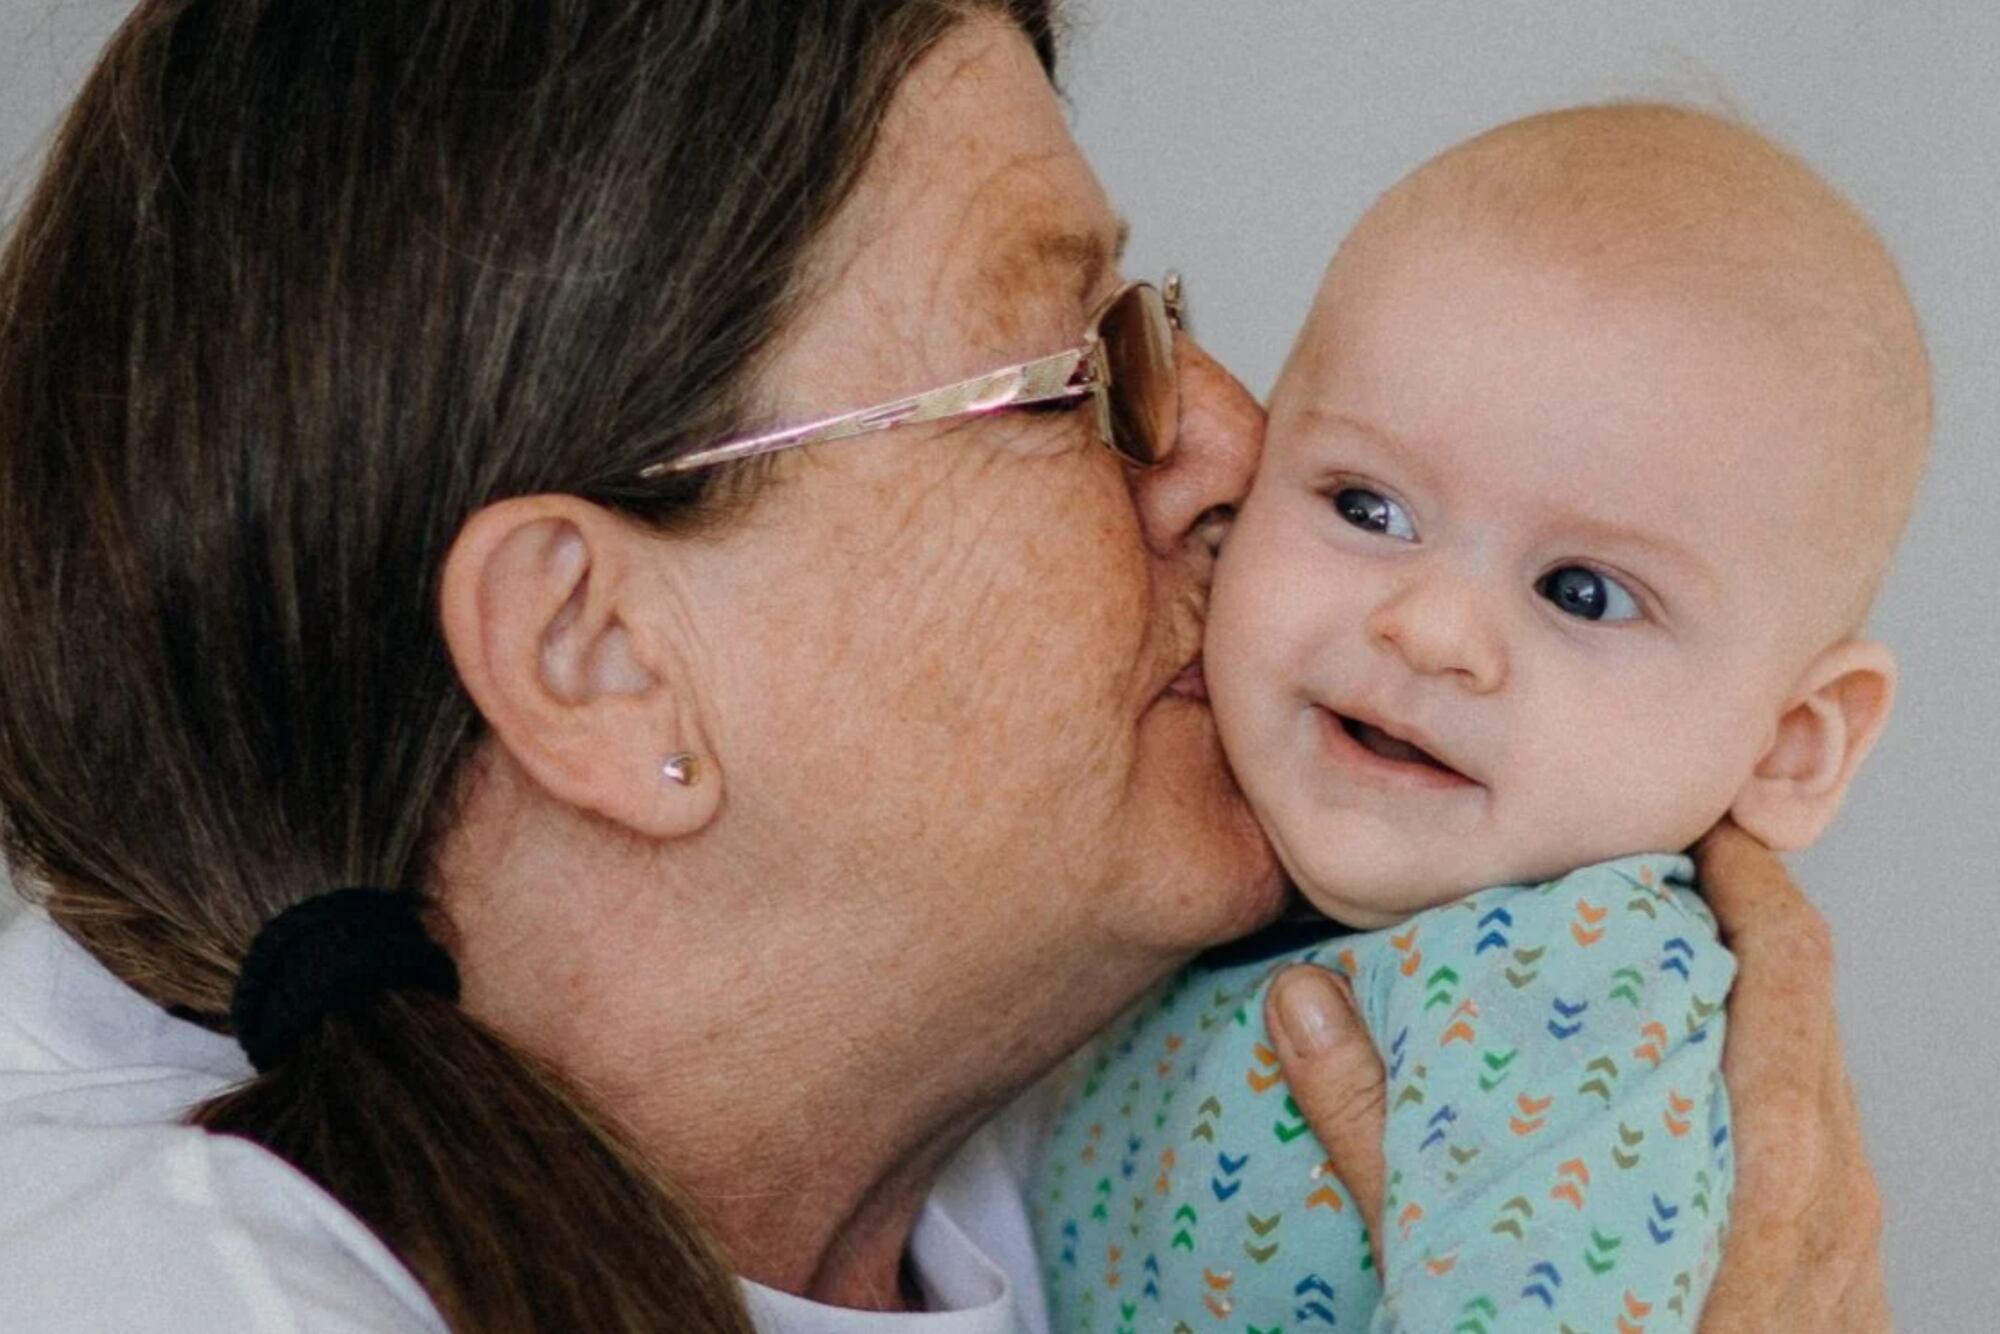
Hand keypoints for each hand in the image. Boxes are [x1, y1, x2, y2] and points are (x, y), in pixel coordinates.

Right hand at [1267, 822, 1890, 1330]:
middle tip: (1640, 890)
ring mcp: (1846, 1252)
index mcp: (1775, 1159)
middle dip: (1729, 932)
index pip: (1788, 957)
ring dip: (1742, 1018)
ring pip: (1813, 1084)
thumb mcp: (1467, 1283)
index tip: (1687, 821)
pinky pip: (1814, 1157)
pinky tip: (1672, 1123)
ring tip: (1648, 991)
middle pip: (1804, 1006)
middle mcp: (1832, 1191)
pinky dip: (1753, 1100)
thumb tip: (1304, 1006)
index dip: (1743, 868)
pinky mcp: (1834, 1297)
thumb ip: (1380, 1139)